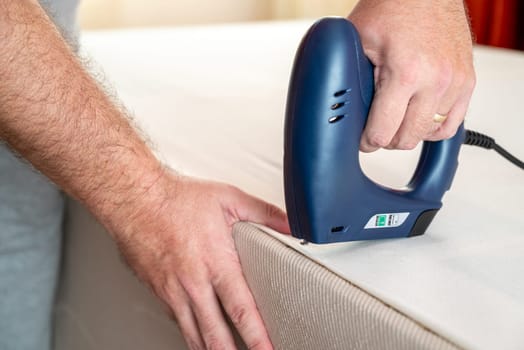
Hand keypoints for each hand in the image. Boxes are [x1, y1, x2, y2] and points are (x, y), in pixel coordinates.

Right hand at [112, 172, 289, 349]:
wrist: (134, 199)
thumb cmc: (177, 199)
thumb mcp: (228, 198)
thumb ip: (264, 213)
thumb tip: (292, 224)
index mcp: (215, 262)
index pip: (241, 310)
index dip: (257, 338)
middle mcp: (193, 283)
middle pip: (215, 335)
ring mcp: (173, 291)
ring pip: (193, 335)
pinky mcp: (158, 291)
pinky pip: (177, 320)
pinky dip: (191, 333)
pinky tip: (199, 337)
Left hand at [348, 0, 475, 151]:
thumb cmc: (392, 7)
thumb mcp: (358, 40)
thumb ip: (351, 77)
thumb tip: (345, 108)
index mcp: (406, 74)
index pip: (383, 132)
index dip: (367, 141)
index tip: (362, 139)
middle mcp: (436, 81)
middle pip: (407, 139)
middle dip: (386, 139)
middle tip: (376, 129)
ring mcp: (456, 82)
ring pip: (429, 134)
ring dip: (409, 132)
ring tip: (396, 120)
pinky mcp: (468, 81)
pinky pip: (452, 124)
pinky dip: (434, 129)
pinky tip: (418, 120)